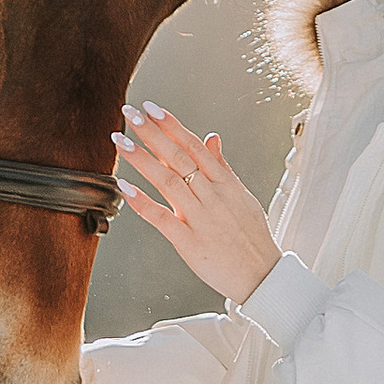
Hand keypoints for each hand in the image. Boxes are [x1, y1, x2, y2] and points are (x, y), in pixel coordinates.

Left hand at [115, 100, 282, 303]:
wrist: (262, 275)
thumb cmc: (251, 236)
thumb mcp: (241, 196)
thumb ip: (222, 166)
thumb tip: (211, 136)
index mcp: (225, 184)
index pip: (194, 146)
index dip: (171, 125)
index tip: (151, 108)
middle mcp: (213, 197)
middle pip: (179, 158)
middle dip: (152, 133)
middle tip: (130, 112)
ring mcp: (201, 219)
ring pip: (168, 182)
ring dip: (142, 160)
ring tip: (120, 141)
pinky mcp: (190, 243)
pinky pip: (163, 218)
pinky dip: (143, 202)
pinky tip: (124, 186)